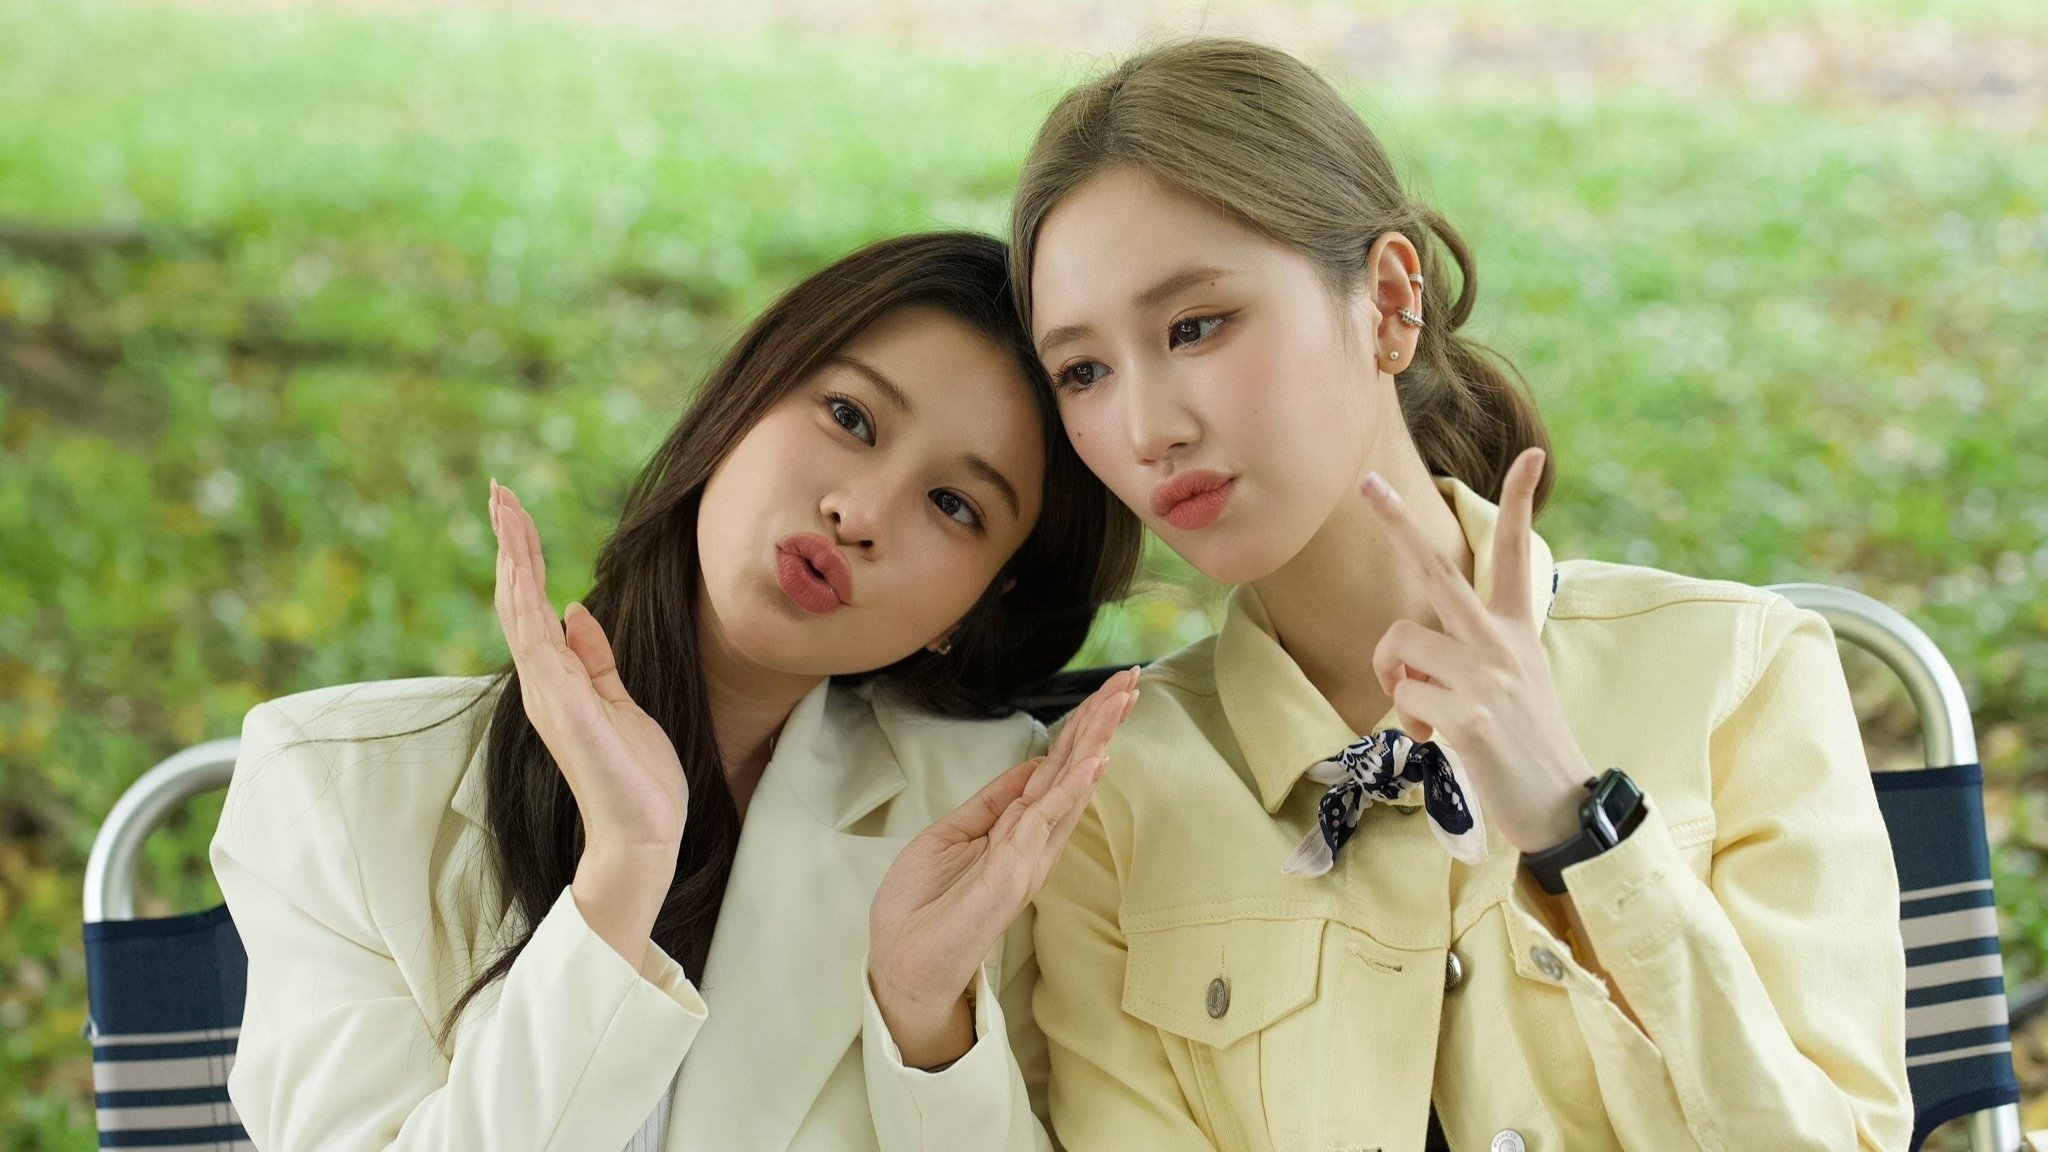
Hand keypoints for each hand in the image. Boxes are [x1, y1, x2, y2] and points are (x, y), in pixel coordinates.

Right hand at [491, 480, 687, 854]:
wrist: (643, 832)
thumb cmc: (635, 774)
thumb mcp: (619, 699)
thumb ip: (594, 656)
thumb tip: (577, 610)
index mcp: (557, 677)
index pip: (532, 603)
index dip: (523, 555)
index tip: (514, 509)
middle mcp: (543, 682)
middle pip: (516, 598)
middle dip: (510, 541)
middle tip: (499, 489)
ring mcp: (548, 694)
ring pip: (520, 612)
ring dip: (514, 558)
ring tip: (505, 508)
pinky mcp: (564, 708)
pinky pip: (537, 647)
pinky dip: (526, 606)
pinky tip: (521, 570)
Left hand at [867, 666, 1140, 1067]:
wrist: (903, 964)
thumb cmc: (924, 908)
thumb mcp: (953, 837)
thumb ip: (994, 805)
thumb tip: (1029, 767)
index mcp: (1018, 830)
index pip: (1056, 767)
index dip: (1079, 728)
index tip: (1106, 692)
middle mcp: (1033, 840)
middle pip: (1073, 768)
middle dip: (1101, 722)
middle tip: (1131, 679)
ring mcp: (1028, 855)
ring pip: (1069, 784)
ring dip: (1097, 739)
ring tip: (1124, 699)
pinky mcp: (1014, 871)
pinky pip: (1048, 819)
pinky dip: (1072, 787)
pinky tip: (1096, 758)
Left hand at [1358, 449, 1591, 852]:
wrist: (1559, 805)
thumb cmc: (1522, 746)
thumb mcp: (1508, 687)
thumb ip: (1460, 664)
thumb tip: (1405, 677)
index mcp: (1516, 630)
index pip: (1519, 554)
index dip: (1521, 503)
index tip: (1533, 454)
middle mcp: (1503, 642)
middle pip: (1438, 571)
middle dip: (1396, 524)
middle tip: (1364, 484)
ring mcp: (1489, 676)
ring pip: (1400, 644)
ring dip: (1395, 681)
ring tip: (1425, 716)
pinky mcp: (1471, 715)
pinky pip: (1405, 698)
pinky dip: (1408, 722)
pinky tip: (1437, 742)